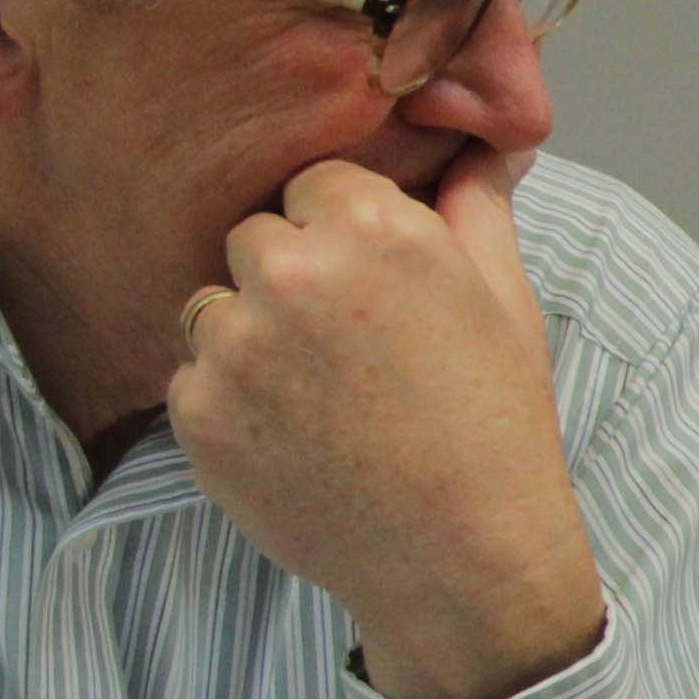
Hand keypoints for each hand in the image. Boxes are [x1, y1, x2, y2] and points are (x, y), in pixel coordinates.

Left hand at [168, 147, 605, 698]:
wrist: (462, 557)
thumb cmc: (493, 425)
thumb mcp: (506, 299)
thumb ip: (476, 204)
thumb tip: (483, 140)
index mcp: (374, 227)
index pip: (315, 182)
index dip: (346, 232)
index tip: (376, 286)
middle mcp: (292, 273)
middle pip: (253, 236)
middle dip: (290, 279)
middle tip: (348, 347)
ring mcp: (234, 345)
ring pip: (213, 306)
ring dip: (251, 338)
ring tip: (321, 398)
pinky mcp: (196, 412)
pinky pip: (193, 376)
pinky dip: (230, 402)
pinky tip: (296, 437)